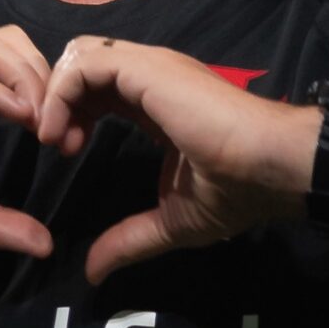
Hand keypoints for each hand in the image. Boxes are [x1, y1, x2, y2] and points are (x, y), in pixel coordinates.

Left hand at [34, 37, 321, 284]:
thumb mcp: (172, 221)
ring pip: (80, 55)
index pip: (101, 86)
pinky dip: (61, 93)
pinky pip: (84, 62)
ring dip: (56, 94)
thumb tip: (94, 272)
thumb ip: (129, 240)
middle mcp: (151, 76)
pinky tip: (62, 132)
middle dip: (59, 98)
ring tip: (58, 140)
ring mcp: (150, 67)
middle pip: (84, 63)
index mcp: (158, 101)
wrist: (272, 167)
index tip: (68, 151)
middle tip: (58, 144)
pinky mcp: (147, 68)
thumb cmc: (236, 189)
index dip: (75, 110)